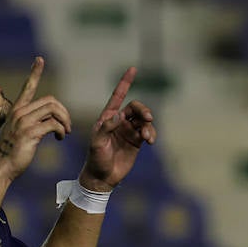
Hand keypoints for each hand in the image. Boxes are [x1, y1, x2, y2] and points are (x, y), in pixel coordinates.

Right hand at [0, 57, 71, 180]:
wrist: (2, 167)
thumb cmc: (12, 152)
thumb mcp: (19, 131)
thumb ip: (30, 121)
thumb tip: (48, 119)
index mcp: (17, 110)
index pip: (28, 87)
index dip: (35, 73)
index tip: (40, 59)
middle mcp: (19, 112)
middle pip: (50, 100)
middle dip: (64, 112)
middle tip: (67, 126)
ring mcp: (24, 122)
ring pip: (53, 110)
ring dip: (64, 121)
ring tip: (65, 132)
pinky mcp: (30, 133)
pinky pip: (53, 125)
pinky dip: (61, 131)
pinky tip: (60, 138)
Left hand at [80, 66, 156, 191]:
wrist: (103, 177)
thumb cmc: (96, 159)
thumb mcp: (97, 143)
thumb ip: (107, 128)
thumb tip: (120, 114)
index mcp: (107, 118)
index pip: (117, 96)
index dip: (125, 82)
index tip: (133, 69)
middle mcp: (119, 121)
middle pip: (135, 108)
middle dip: (143, 110)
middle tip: (147, 118)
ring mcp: (129, 131)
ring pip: (143, 120)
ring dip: (148, 125)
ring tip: (147, 137)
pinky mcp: (136, 142)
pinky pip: (148, 132)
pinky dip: (151, 134)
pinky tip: (150, 140)